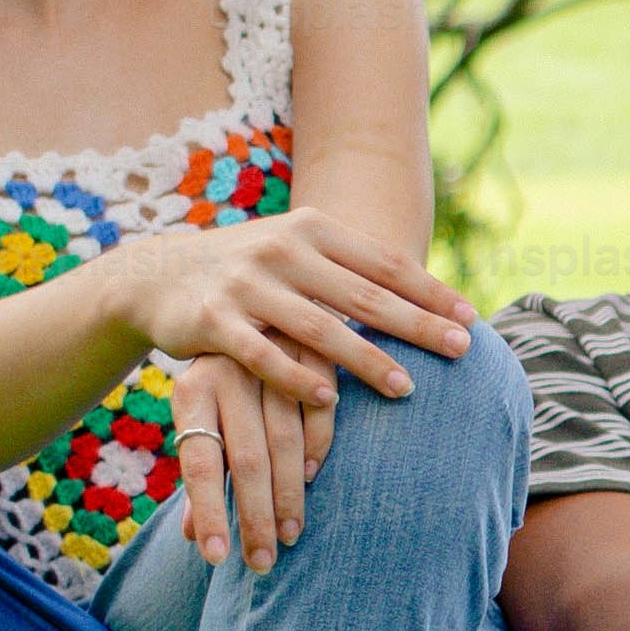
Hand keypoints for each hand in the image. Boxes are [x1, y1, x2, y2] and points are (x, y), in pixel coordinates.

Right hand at [120, 209, 475, 410]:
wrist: (157, 275)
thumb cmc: (249, 272)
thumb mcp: (297, 254)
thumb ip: (350, 270)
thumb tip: (427, 297)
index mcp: (312, 231)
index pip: (385, 263)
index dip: (431, 291)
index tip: (472, 320)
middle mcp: (283, 252)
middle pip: (363, 295)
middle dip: (416, 325)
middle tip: (462, 351)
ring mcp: (247, 285)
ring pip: (318, 328)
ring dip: (366, 360)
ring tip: (407, 387)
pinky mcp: (214, 321)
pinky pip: (262, 355)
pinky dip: (296, 377)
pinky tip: (328, 399)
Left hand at [171, 353, 328, 569]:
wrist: (245, 295)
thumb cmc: (223, 382)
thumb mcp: (202, 419)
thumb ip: (201, 475)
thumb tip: (194, 537)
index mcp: (191, 391)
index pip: (199, 463)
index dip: (208, 511)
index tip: (216, 558)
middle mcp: (227, 374)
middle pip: (244, 458)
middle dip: (256, 516)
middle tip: (264, 562)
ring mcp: (270, 360)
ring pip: (283, 439)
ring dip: (290, 494)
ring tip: (291, 535)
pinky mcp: (308, 350)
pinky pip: (318, 410)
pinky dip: (318, 445)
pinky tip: (312, 476)